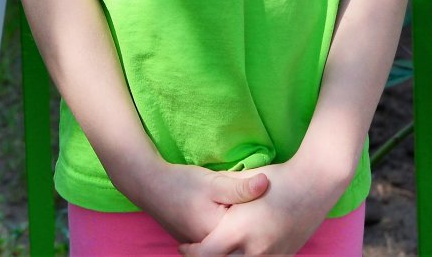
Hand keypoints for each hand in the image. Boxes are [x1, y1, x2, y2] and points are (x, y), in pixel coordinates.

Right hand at [123, 159, 270, 244]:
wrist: (148, 184)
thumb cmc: (181, 182)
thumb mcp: (214, 181)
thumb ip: (241, 186)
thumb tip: (267, 182)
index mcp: (219, 235)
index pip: (250, 239)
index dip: (269, 230)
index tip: (284, 218)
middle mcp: (210, 246)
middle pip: (239, 249)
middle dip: (256, 242)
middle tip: (275, 230)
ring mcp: (199, 245)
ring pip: (228, 251)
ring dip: (243, 243)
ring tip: (262, 228)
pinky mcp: (193, 240)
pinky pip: (216, 248)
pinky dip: (229, 242)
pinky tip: (240, 230)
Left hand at [180, 157, 342, 256]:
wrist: (317, 183)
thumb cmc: (278, 178)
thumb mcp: (242, 182)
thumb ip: (222, 196)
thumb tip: (201, 201)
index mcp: (239, 231)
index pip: (204, 255)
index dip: (191, 253)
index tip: (185, 247)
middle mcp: (254, 249)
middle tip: (204, 249)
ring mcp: (272, 256)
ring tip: (224, 247)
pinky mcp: (285, 256)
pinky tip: (245, 248)